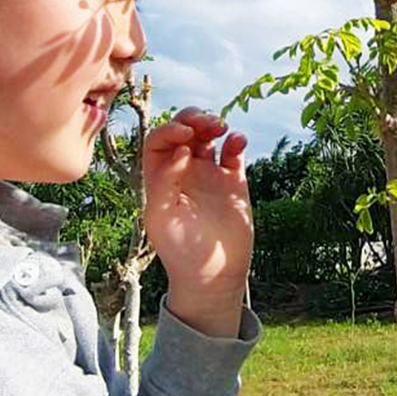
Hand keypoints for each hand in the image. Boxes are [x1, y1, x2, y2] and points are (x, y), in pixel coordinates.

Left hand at [143, 107, 252, 337]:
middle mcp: (183, 171)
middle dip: (192, 119)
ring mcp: (208, 174)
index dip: (169, 130)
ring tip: (221, 126)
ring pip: (208, 135)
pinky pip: (233, 152)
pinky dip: (236, 141)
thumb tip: (179, 150)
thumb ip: (165, 182)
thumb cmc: (180, 252)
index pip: (158, 141)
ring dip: (213, 123)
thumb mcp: (162, 218)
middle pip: (183, 130)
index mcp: (159, 178)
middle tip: (205, 123)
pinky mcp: (233, 181)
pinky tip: (238, 141)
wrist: (213, 276)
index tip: (185, 134)